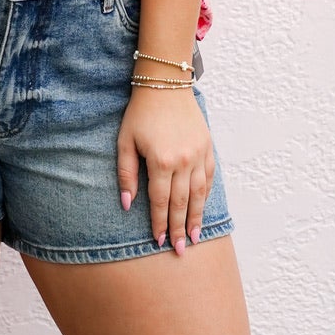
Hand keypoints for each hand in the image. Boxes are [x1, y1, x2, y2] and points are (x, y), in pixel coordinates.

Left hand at [116, 87, 214, 252]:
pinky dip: (206, 196)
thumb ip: (126, 174)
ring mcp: (199, 154)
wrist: (165, 85)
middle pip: (182, 203)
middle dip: (179, 229)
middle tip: (180, 250)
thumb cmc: (140, 114)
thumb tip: (128, 204)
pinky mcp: (208, 147)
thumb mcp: (125, 142)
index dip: (159, 223)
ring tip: (194, 237)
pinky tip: (202, 209)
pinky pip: (209, 177)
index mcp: (161, 161)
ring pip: (199, 194)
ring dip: (196, 217)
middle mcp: (184, 161)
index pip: (161, 201)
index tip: (158, 241)